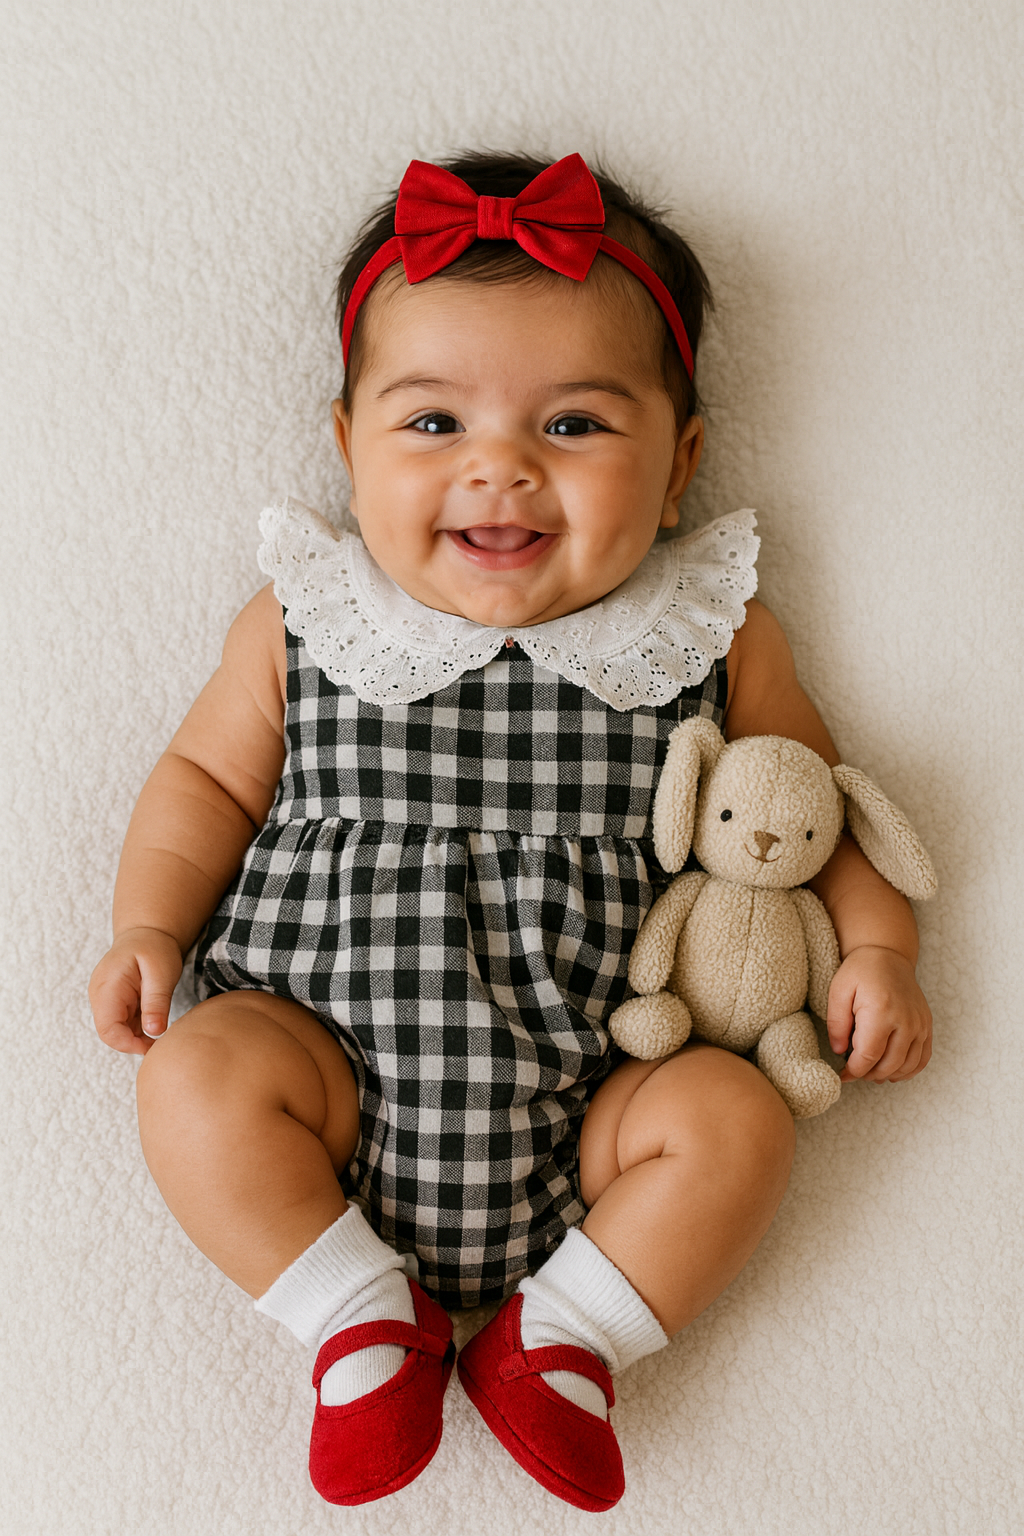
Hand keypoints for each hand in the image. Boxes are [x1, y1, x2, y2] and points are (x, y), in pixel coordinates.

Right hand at [89, 927, 183, 1054]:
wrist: (147, 932)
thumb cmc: (154, 948)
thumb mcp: (162, 973)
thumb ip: (156, 1002)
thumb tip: (154, 1032)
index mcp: (107, 988)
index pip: (108, 1030)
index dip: (129, 1044)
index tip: (155, 1045)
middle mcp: (99, 996)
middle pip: (110, 1034)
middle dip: (134, 1042)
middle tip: (161, 1040)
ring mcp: (103, 999)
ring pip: (116, 1031)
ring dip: (137, 1035)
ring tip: (160, 1026)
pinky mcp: (111, 1002)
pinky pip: (121, 1023)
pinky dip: (137, 1027)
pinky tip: (154, 1018)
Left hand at [826, 945, 931, 1083]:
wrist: (888, 954)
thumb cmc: (860, 971)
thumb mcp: (839, 991)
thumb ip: (836, 1023)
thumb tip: (839, 1052)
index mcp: (881, 1011)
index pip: (869, 1056)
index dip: (854, 1071)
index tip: (842, 1075)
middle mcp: (905, 1020)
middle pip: (889, 1065)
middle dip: (868, 1074)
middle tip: (854, 1072)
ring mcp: (920, 1024)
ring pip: (907, 1066)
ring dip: (888, 1075)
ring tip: (870, 1071)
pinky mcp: (927, 1025)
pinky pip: (923, 1058)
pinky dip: (908, 1070)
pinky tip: (893, 1070)